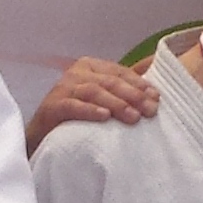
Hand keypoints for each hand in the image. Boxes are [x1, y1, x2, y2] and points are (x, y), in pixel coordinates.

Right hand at [26, 56, 156, 148]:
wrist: (45, 135)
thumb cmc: (79, 115)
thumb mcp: (104, 97)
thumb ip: (127, 87)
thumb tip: (157, 73)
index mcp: (91, 66)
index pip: (120, 72)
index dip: (140, 84)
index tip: (157, 98)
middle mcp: (76, 73)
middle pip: (109, 81)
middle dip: (133, 96)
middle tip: (150, 111)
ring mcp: (63, 88)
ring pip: (93, 91)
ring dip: (116, 104)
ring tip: (133, 117)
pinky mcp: (52, 106)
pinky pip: (72, 106)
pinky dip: (89, 111)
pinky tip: (104, 118)